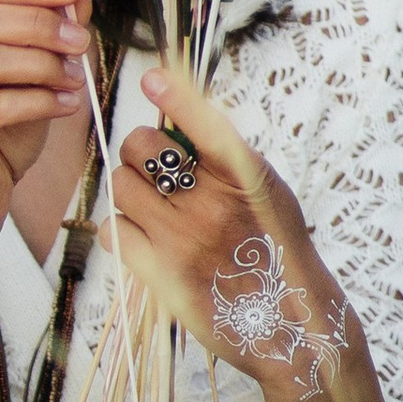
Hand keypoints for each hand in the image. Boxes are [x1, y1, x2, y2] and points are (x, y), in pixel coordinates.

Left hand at [112, 62, 350, 401]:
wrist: (289, 323)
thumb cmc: (275, 249)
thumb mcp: (267, 192)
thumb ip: (226, 158)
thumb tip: (177, 118)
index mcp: (246, 178)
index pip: (205, 125)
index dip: (175, 97)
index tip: (152, 78)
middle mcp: (212, 204)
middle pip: (141, 148)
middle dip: (141, 151)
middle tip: (155, 170)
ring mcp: (183, 239)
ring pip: (120, 184)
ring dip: (130, 190)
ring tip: (154, 207)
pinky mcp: (160, 273)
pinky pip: (113, 229)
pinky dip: (121, 229)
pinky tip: (144, 237)